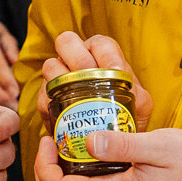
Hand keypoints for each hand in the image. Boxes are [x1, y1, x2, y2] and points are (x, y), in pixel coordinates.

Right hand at [38, 30, 152, 128]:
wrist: (110, 138)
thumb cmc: (127, 116)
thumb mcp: (139, 105)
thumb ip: (138, 98)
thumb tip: (133, 96)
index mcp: (104, 57)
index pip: (102, 43)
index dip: (106, 54)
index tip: (114, 70)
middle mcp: (80, 62)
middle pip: (67, 42)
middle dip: (77, 58)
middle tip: (86, 79)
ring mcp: (62, 77)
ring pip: (51, 66)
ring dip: (60, 81)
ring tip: (72, 99)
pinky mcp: (49, 97)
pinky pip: (42, 96)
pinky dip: (49, 106)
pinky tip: (61, 118)